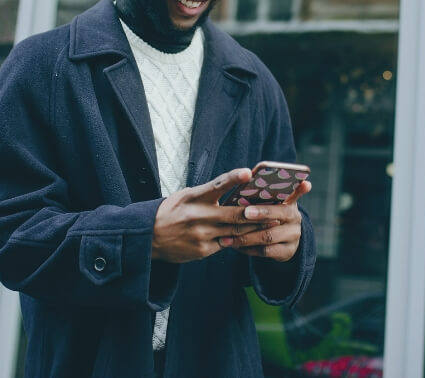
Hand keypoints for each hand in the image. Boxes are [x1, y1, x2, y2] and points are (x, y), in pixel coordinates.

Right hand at [152, 168, 273, 262]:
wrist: (149, 237)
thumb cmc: (172, 210)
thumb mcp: (186, 195)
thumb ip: (209, 193)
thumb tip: (235, 188)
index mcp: (194, 197)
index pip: (217, 185)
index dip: (233, 178)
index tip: (247, 172)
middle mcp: (198, 216)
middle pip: (234, 215)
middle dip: (257, 214)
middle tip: (276, 210)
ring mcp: (201, 235)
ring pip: (235, 232)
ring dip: (254, 228)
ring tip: (272, 224)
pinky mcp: (202, 251)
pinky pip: (226, 244)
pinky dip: (238, 240)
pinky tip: (251, 237)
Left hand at [226, 180, 310, 261]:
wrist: (283, 239)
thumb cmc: (269, 212)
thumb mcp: (271, 201)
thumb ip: (264, 190)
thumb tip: (248, 174)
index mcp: (291, 201)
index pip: (294, 192)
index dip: (293, 189)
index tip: (281, 190)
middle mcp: (295, 218)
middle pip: (279, 214)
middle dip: (261, 213)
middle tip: (245, 213)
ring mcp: (293, 236)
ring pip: (268, 236)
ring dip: (246, 237)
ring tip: (227, 237)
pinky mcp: (287, 252)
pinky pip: (265, 252)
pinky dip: (248, 249)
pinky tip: (234, 246)